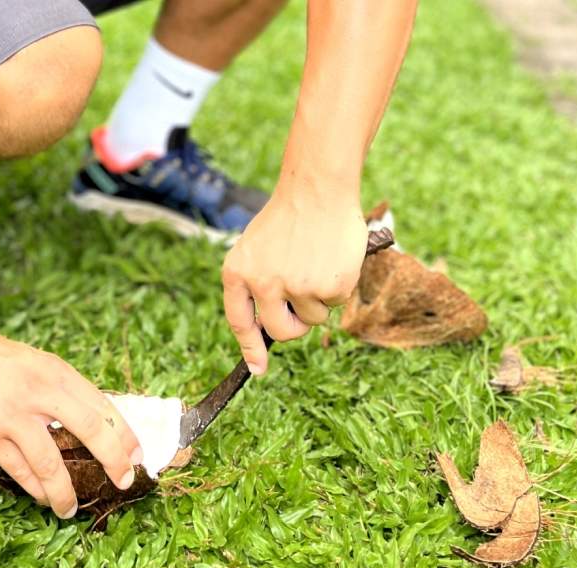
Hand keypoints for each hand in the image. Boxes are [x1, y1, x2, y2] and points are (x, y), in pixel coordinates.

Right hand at [0, 320, 141, 517]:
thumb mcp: (39, 363)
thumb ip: (65, 391)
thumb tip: (99, 425)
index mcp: (56, 372)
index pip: (102, 406)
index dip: (124, 434)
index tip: (137, 456)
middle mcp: (38, 392)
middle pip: (89, 429)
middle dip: (112, 460)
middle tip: (122, 482)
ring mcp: (11, 416)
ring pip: (50, 463)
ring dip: (65, 492)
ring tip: (71, 509)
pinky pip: (19, 471)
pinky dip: (35, 489)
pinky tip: (43, 498)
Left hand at [221, 191, 367, 373]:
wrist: (316, 189)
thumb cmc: (289, 217)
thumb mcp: (256, 248)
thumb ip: (256, 284)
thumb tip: (268, 328)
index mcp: (237, 273)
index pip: (240, 321)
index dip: (250, 348)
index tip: (258, 369)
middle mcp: (262, 283)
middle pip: (281, 331)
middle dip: (295, 326)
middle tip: (304, 307)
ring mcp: (295, 287)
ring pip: (313, 318)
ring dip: (320, 299)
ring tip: (318, 262)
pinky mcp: (327, 287)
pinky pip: (336, 302)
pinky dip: (339, 286)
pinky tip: (333, 258)